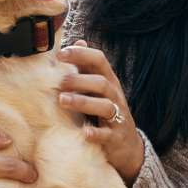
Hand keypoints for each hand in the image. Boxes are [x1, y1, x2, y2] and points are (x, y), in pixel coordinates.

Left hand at [57, 40, 144, 186]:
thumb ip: (87, 68)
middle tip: (59, 81)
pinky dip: (96, 133)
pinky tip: (84, 132)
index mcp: (108, 82)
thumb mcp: (99, 89)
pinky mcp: (116, 137)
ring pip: (104, 106)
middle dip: (79, 80)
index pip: (99, 60)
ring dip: (83, 102)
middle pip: (101, 82)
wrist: (127, 146)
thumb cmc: (106, 113)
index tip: (60, 53)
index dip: (81, 54)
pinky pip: (107, 134)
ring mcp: (117, 117)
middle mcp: (115, 96)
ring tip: (63, 101)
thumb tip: (77, 41)